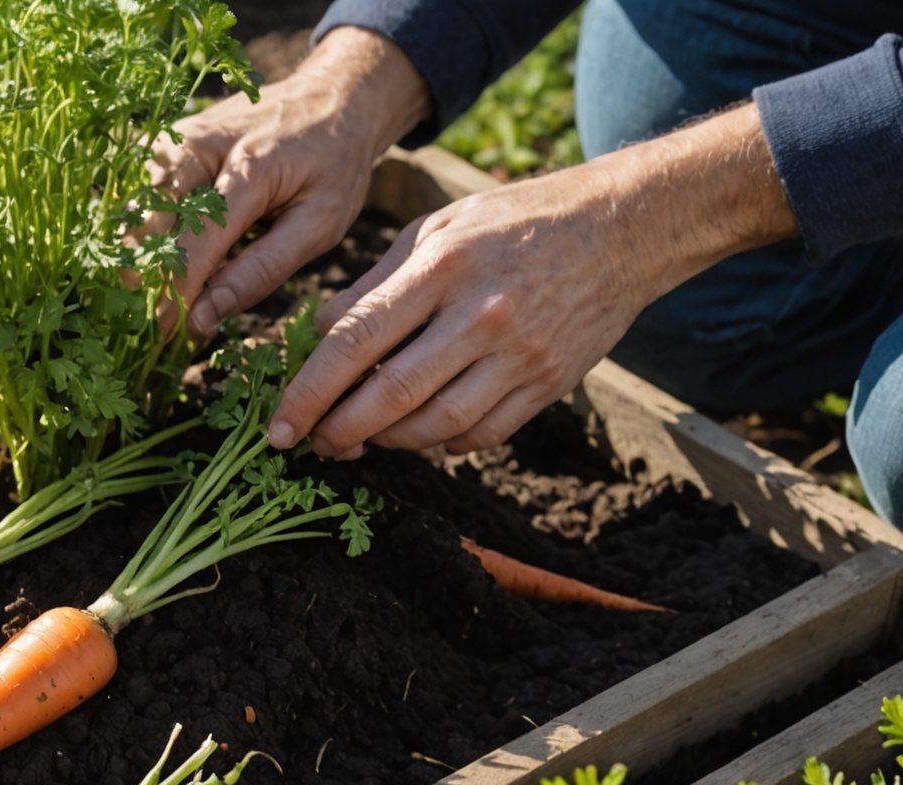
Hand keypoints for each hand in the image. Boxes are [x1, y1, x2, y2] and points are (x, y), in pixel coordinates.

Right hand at [153, 27, 430, 340]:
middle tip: (152, 322)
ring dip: (139, 256)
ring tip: (151, 295)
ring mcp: (178, 139)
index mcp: (249, 169)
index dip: (175, 296)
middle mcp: (202, 146)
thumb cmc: (334, 165)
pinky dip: (143, 231)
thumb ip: (262, 271)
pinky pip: (140, 194)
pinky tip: (155, 259)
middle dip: (147, 278)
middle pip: (150, 225)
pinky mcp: (168, 141)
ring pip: (136, 210)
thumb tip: (205, 315)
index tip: (164, 336)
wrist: (333, 96)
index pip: (195, 246)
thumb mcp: (320, 224)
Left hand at [272, 102, 801, 457]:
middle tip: (311, 444)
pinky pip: (482, 435)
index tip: (279, 426)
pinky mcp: (550, 383)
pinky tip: (421, 431)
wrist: (624, 227)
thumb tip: (318, 338)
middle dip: (339, 431)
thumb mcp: (436, 229)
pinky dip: (442, 443)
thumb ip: (373, 285)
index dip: (309, 392)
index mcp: (443, 266)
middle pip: (391, 395)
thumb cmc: (514, 222)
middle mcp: (482, 314)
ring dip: (387, 442)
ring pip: (436, 426)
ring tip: (359, 437)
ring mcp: (521, 354)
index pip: (356, 341)